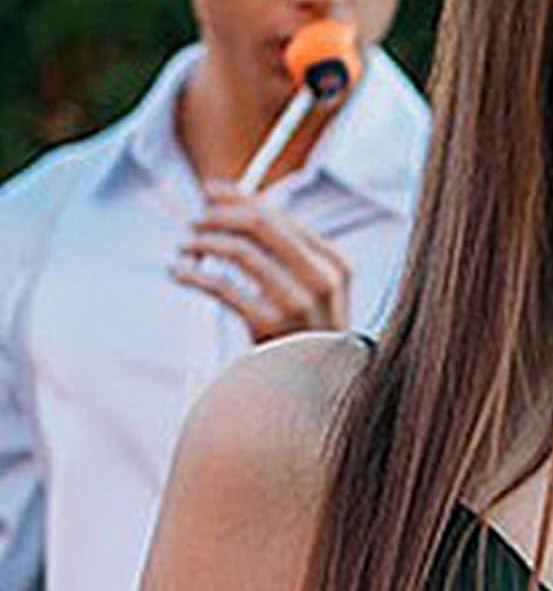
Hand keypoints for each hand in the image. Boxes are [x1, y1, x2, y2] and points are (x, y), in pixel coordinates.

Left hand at [170, 178, 351, 341]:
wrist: (315, 400)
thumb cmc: (305, 342)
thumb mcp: (309, 293)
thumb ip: (284, 254)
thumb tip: (239, 204)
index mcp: (334, 263)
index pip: (281, 216)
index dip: (241, 198)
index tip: (211, 191)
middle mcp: (322, 278)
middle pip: (262, 225)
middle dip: (221, 216)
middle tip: (194, 220)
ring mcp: (299, 302)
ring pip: (241, 251)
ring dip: (204, 242)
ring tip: (185, 247)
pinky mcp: (271, 327)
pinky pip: (224, 287)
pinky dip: (195, 274)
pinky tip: (179, 272)